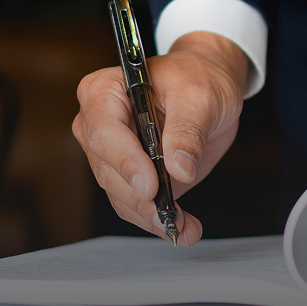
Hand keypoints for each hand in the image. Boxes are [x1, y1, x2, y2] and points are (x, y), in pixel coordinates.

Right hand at [73, 32, 249, 245]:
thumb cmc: (197, 77)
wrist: (208, 87)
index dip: (126, 163)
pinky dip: (159, 220)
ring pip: (120, 196)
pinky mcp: (130, 177)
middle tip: (171, 216)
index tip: (151, 187)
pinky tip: (184, 228)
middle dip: (141, 199)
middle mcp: (98, 125)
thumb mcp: (200, 96)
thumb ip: (188, 131)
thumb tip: (179, 168)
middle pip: (108, 172)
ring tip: (185, 227)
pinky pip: (136, 205)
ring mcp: (112, 154)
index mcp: (104, 92)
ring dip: (151, 216)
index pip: (105, 133)